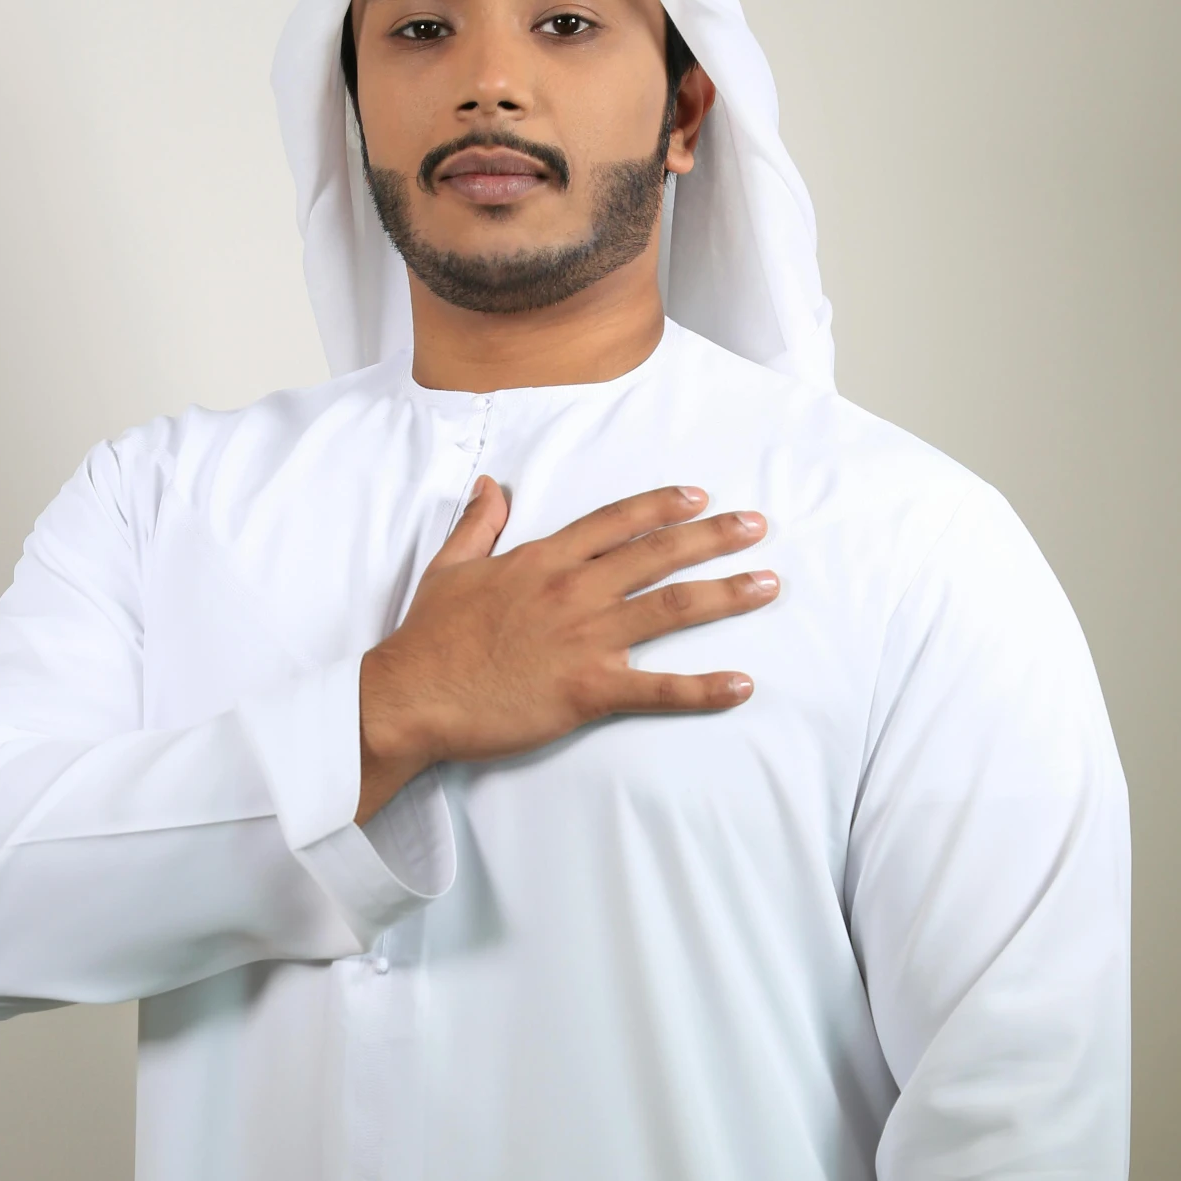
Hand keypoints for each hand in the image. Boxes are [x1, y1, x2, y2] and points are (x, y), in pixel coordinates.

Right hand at [357, 477, 777, 821]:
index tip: (698, 497)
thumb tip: (490, 485)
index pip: (615, 521)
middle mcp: (573, 590)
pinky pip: (658, 688)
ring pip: (671, 607)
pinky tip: (739, 685)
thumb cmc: (428, 638)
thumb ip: (478, 524)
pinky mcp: (588, 689)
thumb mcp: (449, 567)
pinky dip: (703, 688)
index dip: (661, 506)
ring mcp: (585, 638)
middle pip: (658, 553)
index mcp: (543, 559)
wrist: (412, 695)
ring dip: (726, 594)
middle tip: (757, 526)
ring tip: (767, 585)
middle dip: (714, 536)